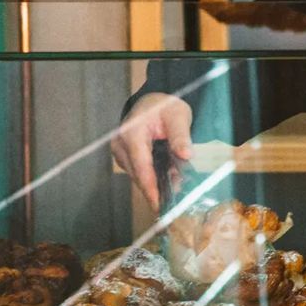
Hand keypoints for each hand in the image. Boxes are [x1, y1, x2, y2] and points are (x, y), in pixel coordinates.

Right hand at [110, 93, 193, 209]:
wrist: (153, 101)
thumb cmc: (165, 106)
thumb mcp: (178, 116)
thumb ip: (181, 136)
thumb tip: (186, 155)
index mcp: (131, 132)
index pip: (141, 165)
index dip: (150, 186)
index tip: (158, 203)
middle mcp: (120, 143)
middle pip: (137, 174)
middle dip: (155, 189)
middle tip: (173, 202)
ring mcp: (119, 150)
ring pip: (136, 175)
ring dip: (154, 184)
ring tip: (173, 192)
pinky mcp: (123, 156)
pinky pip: (137, 171)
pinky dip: (151, 177)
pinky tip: (166, 181)